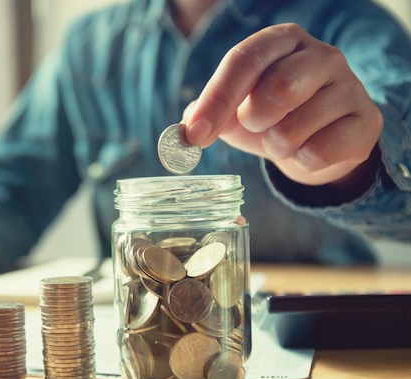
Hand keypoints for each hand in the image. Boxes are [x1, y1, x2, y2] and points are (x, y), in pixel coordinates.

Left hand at [183, 23, 382, 185]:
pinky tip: (309, 150)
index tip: (196, 133)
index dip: (217, 99)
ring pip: (296, 128)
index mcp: (282, 41)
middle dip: (255, 121)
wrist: (318, 142)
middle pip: (278, 88)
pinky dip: (302, 161)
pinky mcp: (366, 122)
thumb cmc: (270, 118)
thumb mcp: (233, 110)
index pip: (244, 60)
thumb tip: (186, 130)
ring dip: (277, 145)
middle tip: (256, 125)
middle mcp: (321, 55)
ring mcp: (350, 86)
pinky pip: (320, 153)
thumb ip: (204, 114)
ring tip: (284, 138)